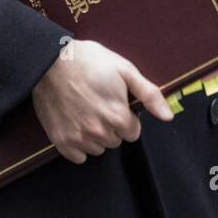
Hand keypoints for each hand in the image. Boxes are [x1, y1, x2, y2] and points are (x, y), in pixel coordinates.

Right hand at [32, 39, 174, 163]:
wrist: (49, 61)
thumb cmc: (89, 61)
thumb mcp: (124, 70)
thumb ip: (149, 94)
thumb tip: (168, 116)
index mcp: (117, 116)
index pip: (132, 132)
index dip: (125, 116)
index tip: (114, 103)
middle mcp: (99, 132)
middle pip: (115, 141)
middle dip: (111, 126)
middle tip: (98, 103)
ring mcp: (78, 138)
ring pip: (98, 148)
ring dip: (95, 135)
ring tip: (85, 111)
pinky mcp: (61, 141)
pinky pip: (78, 156)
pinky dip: (78, 144)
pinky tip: (74, 123)